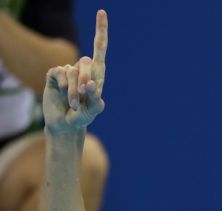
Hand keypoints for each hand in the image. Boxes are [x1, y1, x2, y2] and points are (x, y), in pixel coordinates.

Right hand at [43, 10, 107, 133]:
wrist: (64, 124)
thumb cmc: (82, 117)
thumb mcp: (93, 112)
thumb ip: (96, 101)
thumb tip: (91, 84)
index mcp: (96, 75)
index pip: (99, 49)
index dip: (101, 31)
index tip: (102, 12)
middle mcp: (82, 70)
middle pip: (86, 62)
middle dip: (85, 79)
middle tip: (83, 96)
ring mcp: (68, 71)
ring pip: (72, 72)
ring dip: (74, 91)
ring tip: (73, 104)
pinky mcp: (55, 75)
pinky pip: (60, 74)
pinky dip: (64, 87)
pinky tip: (63, 96)